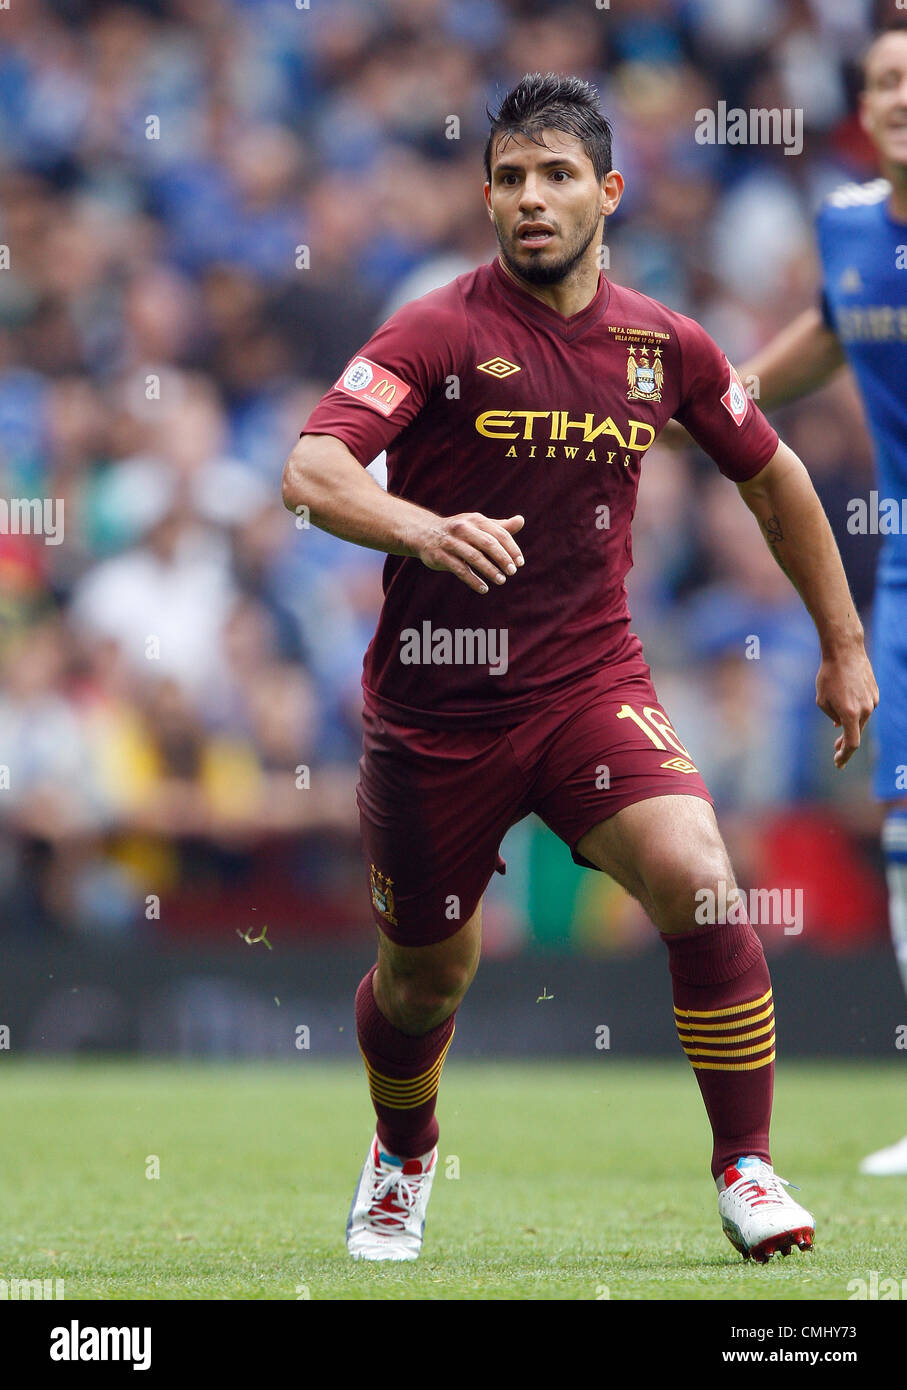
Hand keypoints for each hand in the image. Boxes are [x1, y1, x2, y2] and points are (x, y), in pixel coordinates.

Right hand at [416, 513, 524, 593]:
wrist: (425, 533)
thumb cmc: (459, 531)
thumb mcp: (478, 525)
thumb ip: (500, 526)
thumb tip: (520, 521)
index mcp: (475, 520)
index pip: (499, 533)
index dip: (511, 548)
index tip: (520, 562)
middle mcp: (463, 528)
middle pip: (488, 544)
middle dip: (502, 558)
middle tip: (512, 572)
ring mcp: (450, 542)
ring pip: (474, 557)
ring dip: (490, 570)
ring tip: (501, 580)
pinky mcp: (440, 556)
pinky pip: (460, 569)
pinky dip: (473, 580)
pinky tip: (484, 588)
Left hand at [815, 645, 878, 768]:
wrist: (845, 652)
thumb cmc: (829, 675)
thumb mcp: (822, 700)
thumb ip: (832, 716)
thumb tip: (839, 725)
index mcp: (851, 713)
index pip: (852, 743)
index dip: (845, 756)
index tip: (838, 763)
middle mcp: (865, 709)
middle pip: (856, 732)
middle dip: (845, 744)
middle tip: (836, 752)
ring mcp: (872, 701)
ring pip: (861, 719)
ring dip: (850, 726)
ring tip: (838, 732)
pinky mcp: (875, 692)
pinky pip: (864, 708)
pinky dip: (855, 712)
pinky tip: (846, 709)